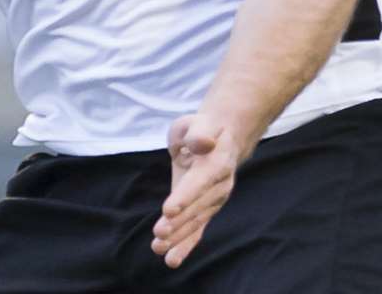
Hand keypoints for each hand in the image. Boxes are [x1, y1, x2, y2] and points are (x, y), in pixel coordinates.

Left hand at [151, 111, 246, 268]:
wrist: (222, 139)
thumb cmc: (203, 129)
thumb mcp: (198, 122)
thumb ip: (198, 132)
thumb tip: (202, 143)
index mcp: (217, 161)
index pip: (199, 182)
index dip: (185, 197)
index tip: (168, 210)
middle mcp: (220, 185)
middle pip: (197, 206)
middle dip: (178, 222)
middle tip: (159, 233)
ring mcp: (215, 201)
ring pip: (196, 222)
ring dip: (178, 237)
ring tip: (159, 248)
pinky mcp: (206, 211)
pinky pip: (198, 230)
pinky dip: (186, 246)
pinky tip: (171, 260)